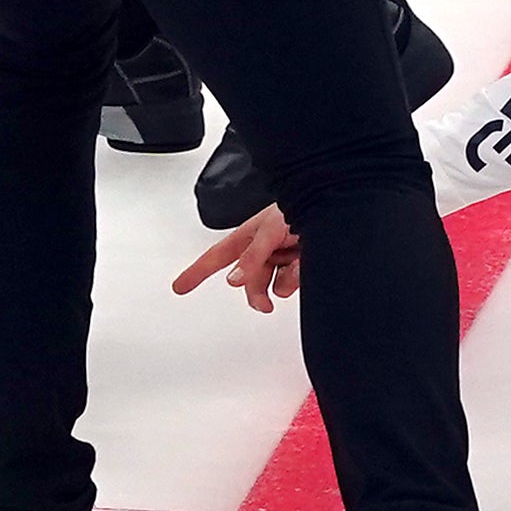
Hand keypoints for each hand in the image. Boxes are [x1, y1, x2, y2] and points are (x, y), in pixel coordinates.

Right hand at [173, 206, 303, 312]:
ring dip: (286, 279)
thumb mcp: (270, 229)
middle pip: (249, 283)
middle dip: (258, 294)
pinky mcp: (300, 266)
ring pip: (275, 286)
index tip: (179, 286)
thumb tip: (233, 279)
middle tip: (265, 305)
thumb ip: (252, 255)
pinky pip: (294, 283)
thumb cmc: (300, 205)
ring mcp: (282, 259)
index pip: (215, 258)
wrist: (331, 205)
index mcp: (248, 238)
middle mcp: (263, 250)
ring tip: (299, 260)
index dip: (196, 273)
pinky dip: (300, 276)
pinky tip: (307, 262)